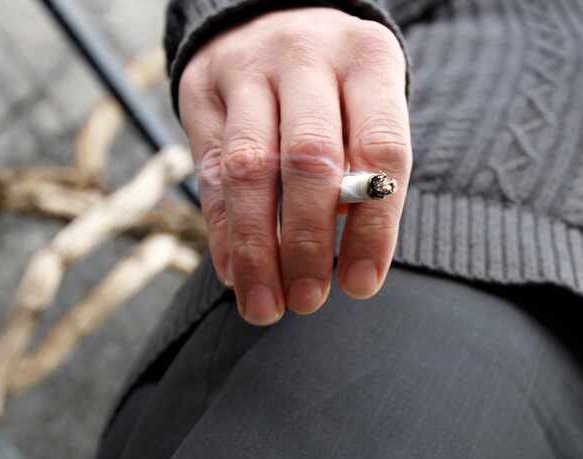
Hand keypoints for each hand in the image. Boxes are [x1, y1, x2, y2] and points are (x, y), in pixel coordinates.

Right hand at [179, 6, 411, 325]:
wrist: (275, 16)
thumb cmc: (338, 86)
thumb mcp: (369, 106)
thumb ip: (364, 172)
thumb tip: (345, 257)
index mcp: (368, 60)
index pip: (380, 150)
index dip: (373, 227)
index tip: (361, 285)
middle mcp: (307, 57)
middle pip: (309, 159)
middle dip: (308, 243)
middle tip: (309, 300)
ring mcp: (248, 68)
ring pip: (248, 169)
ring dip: (258, 249)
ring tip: (268, 305)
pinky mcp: (202, 89)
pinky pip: (209, 171)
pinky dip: (223, 231)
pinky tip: (236, 272)